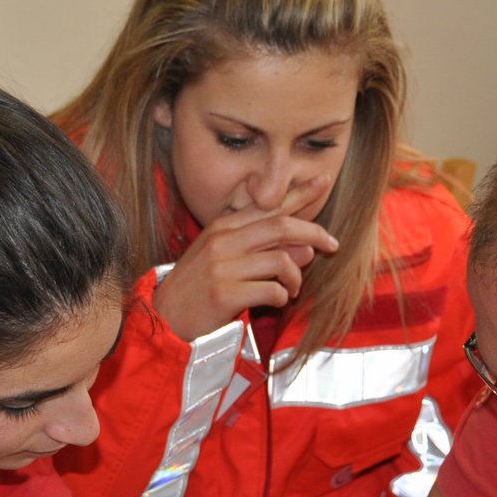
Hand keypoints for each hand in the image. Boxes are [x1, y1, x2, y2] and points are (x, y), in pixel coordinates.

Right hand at [153, 176, 338, 340]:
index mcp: (222, 226)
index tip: (324, 180)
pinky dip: (281, 296)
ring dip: (296, 277)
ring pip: (281, 260)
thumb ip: (263, 250)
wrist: (165, 316)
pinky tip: (276, 301)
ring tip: (292, 289)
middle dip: (314, 232)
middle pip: (280, 226)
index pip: (268, 205)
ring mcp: (222, 267)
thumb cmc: (198, 286)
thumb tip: (306, 249)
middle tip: (332, 244)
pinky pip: (271, 290)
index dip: (299, 193)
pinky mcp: (224, 293)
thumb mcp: (225, 259)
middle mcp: (222, 241)